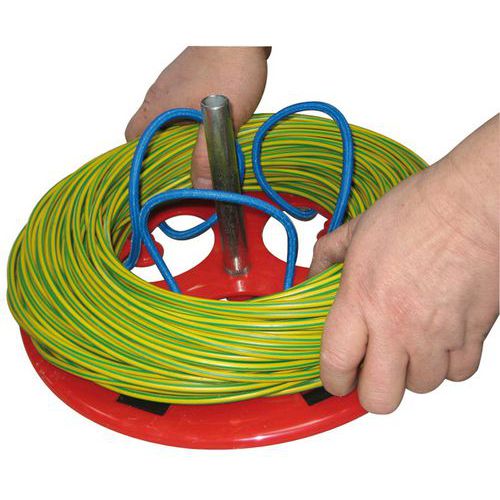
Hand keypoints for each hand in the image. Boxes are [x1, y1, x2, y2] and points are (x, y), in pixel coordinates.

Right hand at [126, 46, 269, 187]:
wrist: (242, 33)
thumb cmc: (229, 69)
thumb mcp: (220, 121)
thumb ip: (208, 155)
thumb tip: (200, 187)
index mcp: (158, 106)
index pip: (133, 137)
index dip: (140, 158)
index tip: (155, 175)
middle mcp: (160, 95)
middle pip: (150, 130)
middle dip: (165, 152)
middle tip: (184, 169)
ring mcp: (174, 85)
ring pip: (169, 118)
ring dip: (182, 136)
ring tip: (202, 151)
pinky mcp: (190, 79)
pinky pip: (183, 105)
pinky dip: (193, 120)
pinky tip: (212, 126)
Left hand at [310, 116, 498, 413]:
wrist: (473, 202)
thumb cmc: (419, 211)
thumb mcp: (359, 229)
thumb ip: (328, 254)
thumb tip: (312, 273)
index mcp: (363, 298)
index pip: (337, 364)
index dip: (332, 380)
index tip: (335, 377)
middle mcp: (399, 324)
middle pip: (379, 397)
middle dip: (370, 390)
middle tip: (370, 369)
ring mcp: (438, 333)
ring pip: (421, 387)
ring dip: (410, 372)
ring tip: (407, 344)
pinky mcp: (474, 333)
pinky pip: (459, 373)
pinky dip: (447, 364)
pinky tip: (438, 339)